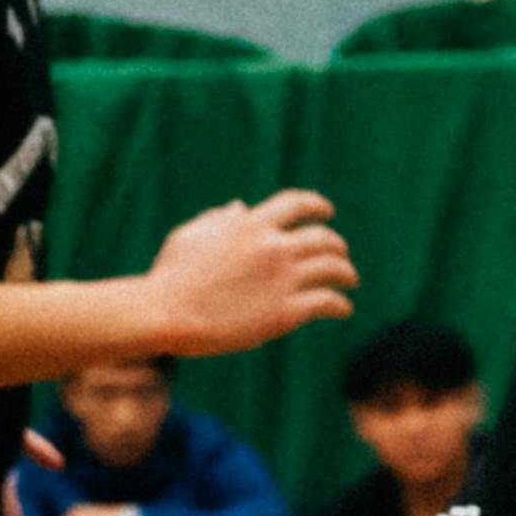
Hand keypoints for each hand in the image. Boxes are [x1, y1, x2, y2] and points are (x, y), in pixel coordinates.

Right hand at [139, 191, 355, 354]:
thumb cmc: (171, 276)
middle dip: (337, 245)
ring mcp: (283, 279)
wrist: (165, 312)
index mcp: (250, 225)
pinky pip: (329, 303)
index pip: (296, 203)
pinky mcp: (286, 312)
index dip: (317, 204)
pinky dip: (342, 305)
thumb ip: (218, 220)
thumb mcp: (190, 237)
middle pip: (324, 238)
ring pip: (335, 269)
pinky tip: (343, 309)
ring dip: (347, 274)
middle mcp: (272, 248)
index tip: (327, 211)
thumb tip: (241, 207)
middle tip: (341, 255)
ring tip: (349, 281)